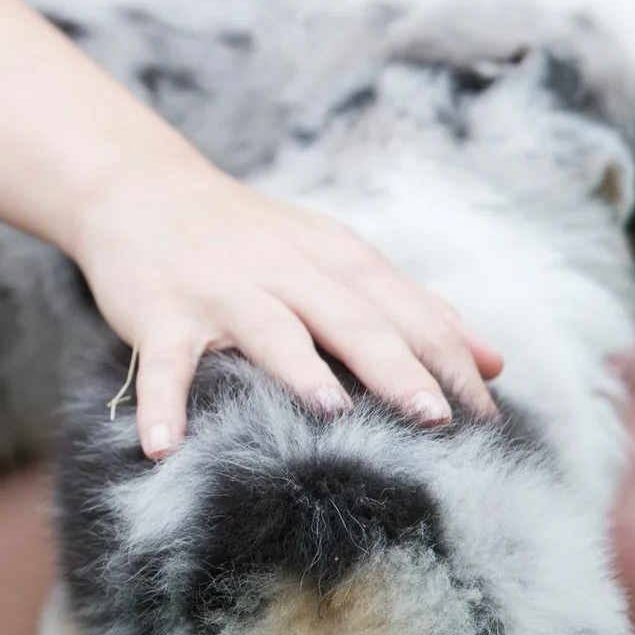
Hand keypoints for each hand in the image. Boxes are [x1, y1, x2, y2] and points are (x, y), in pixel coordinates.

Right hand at [71, 157, 501, 457]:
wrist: (141, 187)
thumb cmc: (248, 235)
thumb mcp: (333, 254)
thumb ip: (410, 306)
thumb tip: (493, 361)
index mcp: (333, 256)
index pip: (403, 309)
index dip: (447, 361)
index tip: (486, 418)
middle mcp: (282, 269)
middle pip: (347, 318)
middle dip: (393, 366)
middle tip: (433, 417)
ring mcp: (220, 291)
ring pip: (267, 329)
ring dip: (297, 369)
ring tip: (330, 411)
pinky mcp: (160, 313)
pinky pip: (164, 363)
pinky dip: (164, 404)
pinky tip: (165, 448)